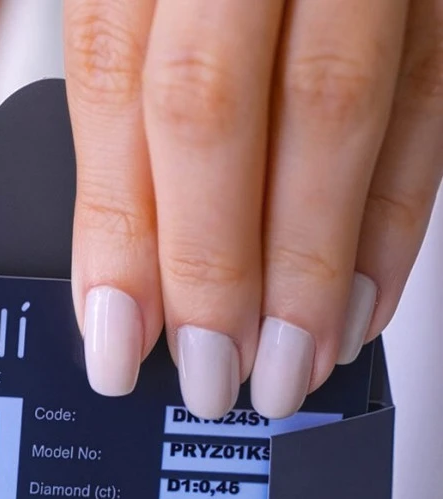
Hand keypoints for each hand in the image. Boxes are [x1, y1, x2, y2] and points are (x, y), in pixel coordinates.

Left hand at [64, 0, 442, 417]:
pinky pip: (427, 106)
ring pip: (336, 116)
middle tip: (213, 382)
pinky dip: (394, 217)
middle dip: (217, 271)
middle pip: (220, 114)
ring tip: (288, 368)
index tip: (117, 346)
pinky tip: (364, 298)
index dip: (120, 237)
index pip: (120, 97)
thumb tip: (118, 259)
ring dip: (312, 269)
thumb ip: (121, 86)